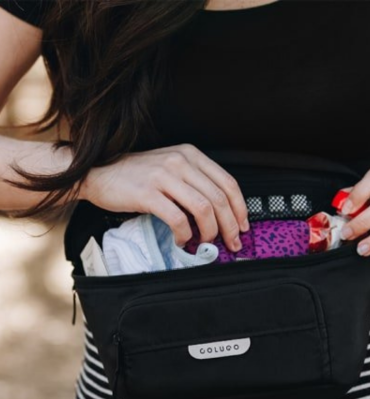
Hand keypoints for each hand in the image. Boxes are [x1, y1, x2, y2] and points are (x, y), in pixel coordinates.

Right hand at [80, 144, 248, 251]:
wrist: (97, 173)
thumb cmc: (137, 176)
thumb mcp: (171, 168)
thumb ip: (196, 182)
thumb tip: (223, 212)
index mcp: (190, 155)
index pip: (228, 183)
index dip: (240, 208)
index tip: (243, 226)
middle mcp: (180, 162)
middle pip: (219, 198)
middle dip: (230, 225)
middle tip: (231, 243)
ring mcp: (163, 176)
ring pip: (204, 208)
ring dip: (211, 231)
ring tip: (206, 242)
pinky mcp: (147, 193)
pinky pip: (178, 219)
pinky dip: (185, 234)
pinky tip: (183, 240)